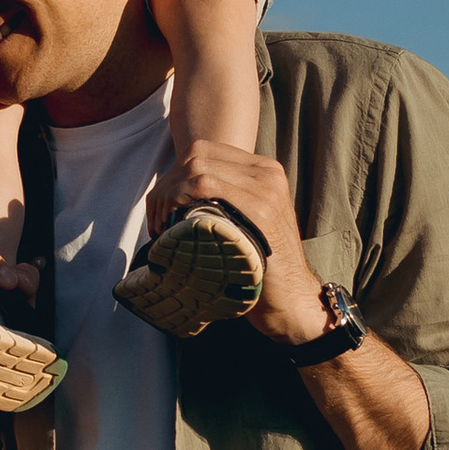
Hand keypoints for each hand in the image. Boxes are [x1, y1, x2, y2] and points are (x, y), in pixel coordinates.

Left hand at [157, 143, 329, 341]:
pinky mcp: (260, 210)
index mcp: (264, 170)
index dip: (174, 175)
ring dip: (167, 195)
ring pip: (196, 168)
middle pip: (196, 155)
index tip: (162, 207)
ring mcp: (266, 189)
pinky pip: (204, 184)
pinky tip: (171, 226)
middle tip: (156, 219)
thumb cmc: (259, 267)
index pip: (204, 151)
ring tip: (161, 226)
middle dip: (166, 185)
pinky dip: (177, 200)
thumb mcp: (245, 221)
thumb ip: (224, 198)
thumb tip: (177, 192)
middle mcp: (267, 172)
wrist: (292, 299)